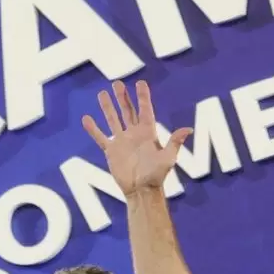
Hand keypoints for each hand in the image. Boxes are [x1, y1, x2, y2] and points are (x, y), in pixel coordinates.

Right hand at [82, 80, 189, 196]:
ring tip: (102, 93)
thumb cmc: (157, 176)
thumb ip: (174, 142)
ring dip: (108, 107)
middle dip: (122, 97)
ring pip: (113, 120)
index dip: (143, 96)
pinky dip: (93, 129)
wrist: (141, 191)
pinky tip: (86, 118)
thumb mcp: (168, 158)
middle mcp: (134, 134)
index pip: (145, 110)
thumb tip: (187, 130)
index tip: (140, 83)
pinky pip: (100, 137)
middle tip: (117, 83)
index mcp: (148, 133)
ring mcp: (122, 141)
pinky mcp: (111, 151)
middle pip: (127, 111)